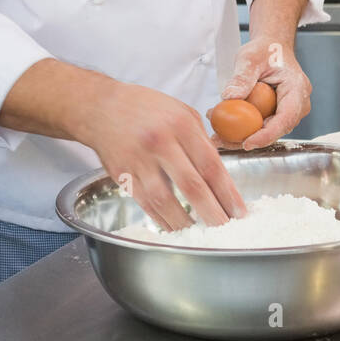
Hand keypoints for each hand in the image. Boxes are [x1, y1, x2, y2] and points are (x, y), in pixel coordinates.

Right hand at [78, 80, 246, 231]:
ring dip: (185, 222)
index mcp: (180, 125)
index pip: (211, 165)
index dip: (228, 193)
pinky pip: (145, 203)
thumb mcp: (180, 110)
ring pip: (165, 201)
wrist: (99, 106)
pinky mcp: (121, 174)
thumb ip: (201, 139)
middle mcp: (160, 142)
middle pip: (192, 186)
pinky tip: (174, 226)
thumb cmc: (144, 107)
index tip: (240, 212)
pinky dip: (162, 218)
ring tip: (201, 234)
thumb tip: (219, 172)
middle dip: (212, 213)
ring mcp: (138, 160)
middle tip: (226, 230)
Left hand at [207, 35, 311, 149]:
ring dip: (241, 134)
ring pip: (266, 131)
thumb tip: (230, 97)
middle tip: (221, 139)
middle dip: (248, 139)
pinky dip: (243, 128)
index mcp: (297, 89)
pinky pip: (260, 125)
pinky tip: (223, 126)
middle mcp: (297, 104)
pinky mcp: (276, 114)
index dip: (267, 135)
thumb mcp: (250, 58)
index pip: (285, 118)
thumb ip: (241, 77)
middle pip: (275, 130)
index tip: (247, 143)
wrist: (272, 48)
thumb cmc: (266, 50)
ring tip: (216, 132)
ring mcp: (287, 110)